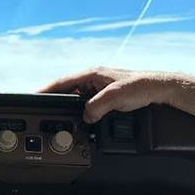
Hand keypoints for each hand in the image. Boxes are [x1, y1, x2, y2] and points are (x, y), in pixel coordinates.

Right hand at [38, 67, 180, 123]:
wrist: (160, 89)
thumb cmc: (140, 86)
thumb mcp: (114, 97)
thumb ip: (95, 107)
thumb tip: (85, 117)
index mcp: (91, 74)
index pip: (62, 82)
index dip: (47, 90)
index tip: (34, 96)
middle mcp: (94, 79)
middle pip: (68, 92)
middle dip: (59, 102)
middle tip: (49, 114)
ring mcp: (100, 87)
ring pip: (79, 100)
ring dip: (74, 109)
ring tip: (68, 120)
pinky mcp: (107, 96)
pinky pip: (90, 105)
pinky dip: (86, 113)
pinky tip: (87, 121)